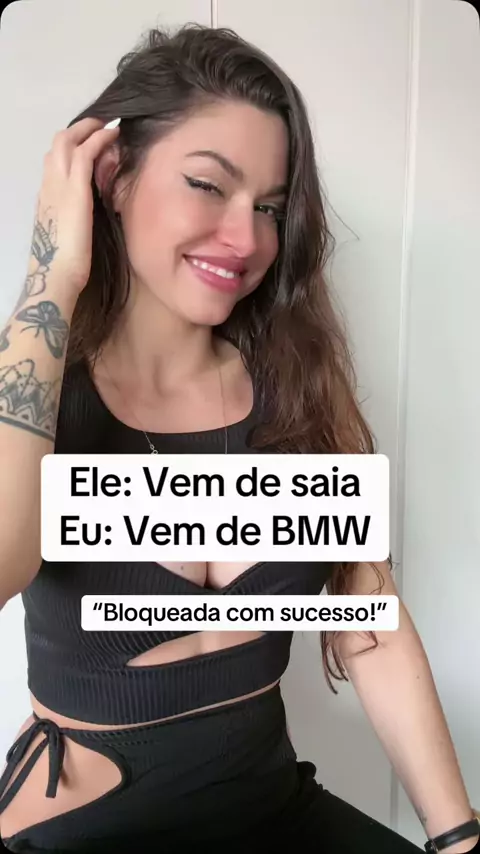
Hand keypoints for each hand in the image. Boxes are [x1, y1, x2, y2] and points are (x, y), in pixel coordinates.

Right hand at [23, 117, 120, 299]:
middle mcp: (49, 185)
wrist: (56, 273)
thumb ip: (77, 218)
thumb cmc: (64, 264)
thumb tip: (92, 213)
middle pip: (58, 143)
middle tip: (99, 125)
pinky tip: (113, 135)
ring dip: (89, 128)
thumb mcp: (70, 233)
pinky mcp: (76, 189)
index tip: (88, 143)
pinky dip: (99, 139)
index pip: (55, 161)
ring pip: (68, 141)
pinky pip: (86, 153)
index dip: (71, 147)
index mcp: (47, 196)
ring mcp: (59, 184)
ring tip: (108, 125)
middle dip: (79, 129)